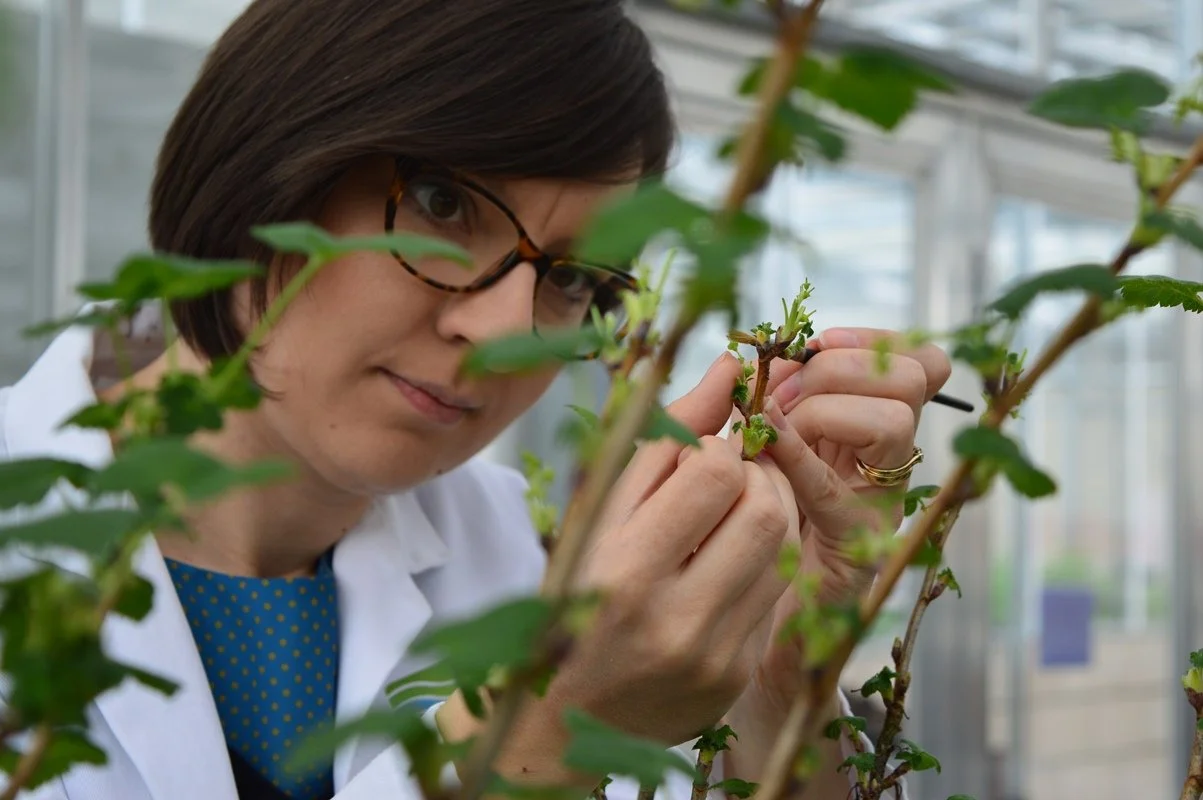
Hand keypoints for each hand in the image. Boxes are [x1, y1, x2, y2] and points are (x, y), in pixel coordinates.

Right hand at [439, 353, 800, 785]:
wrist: (561, 717)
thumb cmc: (570, 597)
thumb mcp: (596, 511)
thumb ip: (661, 438)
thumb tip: (729, 366)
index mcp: (622, 570)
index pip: (715, 472)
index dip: (718, 446)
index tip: (700, 453)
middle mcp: (673, 621)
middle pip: (766, 509)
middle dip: (756, 474)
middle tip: (728, 475)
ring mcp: (713, 657)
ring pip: (784, 547)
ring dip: (768, 508)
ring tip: (730, 511)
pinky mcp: (737, 676)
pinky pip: (778, 591)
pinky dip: (761, 559)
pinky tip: (726, 562)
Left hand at [722, 327, 951, 775]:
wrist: (741, 620)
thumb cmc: (742, 522)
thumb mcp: (751, 447)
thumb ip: (761, 400)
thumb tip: (752, 357)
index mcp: (866, 427)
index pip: (917, 362)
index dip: (872, 342)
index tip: (816, 344)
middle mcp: (887, 461)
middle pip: (913, 377)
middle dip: (842, 368)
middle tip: (787, 394)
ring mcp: (879, 503)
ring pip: (894, 422)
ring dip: (824, 408)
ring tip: (777, 428)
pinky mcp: (856, 546)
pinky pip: (838, 488)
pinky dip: (796, 456)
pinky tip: (762, 449)